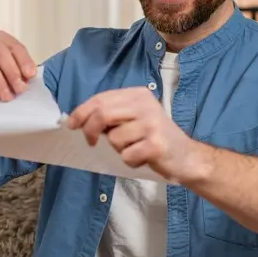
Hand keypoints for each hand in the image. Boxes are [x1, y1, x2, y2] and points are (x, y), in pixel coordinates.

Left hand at [65, 87, 204, 181]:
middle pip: (103, 113)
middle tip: (91, 142)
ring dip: (118, 149)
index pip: (101, 98)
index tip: (71, 124)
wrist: (186, 156)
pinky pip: (126, 155)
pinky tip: (143, 158)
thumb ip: (111, 115)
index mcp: (138, 94)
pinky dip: (130, 161)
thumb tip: (79, 120)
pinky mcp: (156, 144)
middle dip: (90, 130)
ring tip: (135, 148)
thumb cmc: (154, 138)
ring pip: (114, 138)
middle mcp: (145, 105)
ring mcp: (152, 124)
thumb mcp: (134, 118)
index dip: (81, 112)